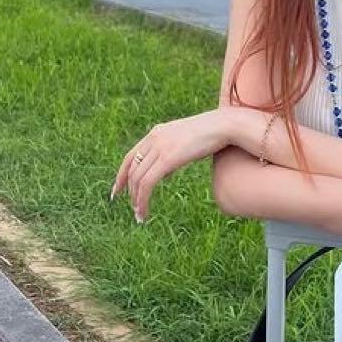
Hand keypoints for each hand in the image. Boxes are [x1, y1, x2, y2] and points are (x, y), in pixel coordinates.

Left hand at [110, 110, 232, 221]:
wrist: (224, 125)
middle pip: (132, 170)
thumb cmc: (212, 135)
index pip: (130, 157)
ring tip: (140, 215)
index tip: (117, 191)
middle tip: (134, 210)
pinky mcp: (167, 158)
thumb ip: (172, 155)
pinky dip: (143, 199)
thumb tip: (165, 173)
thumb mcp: (185, 143)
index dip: (121, 176)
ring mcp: (159, 147)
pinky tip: (145, 211)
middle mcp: (153, 138)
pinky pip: (147, 183)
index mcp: (156, 133)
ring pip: (138, 179)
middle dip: (130, 192)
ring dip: (137, 200)